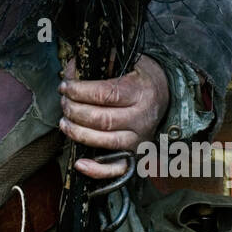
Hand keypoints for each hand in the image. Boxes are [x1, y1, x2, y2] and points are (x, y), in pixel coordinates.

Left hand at [58, 53, 169, 178]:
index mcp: (140, 92)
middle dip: (75, 111)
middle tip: (63, 103)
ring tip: (64, 122)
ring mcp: (139, 139)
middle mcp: (142, 118)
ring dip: (78, 134)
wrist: (169, 96)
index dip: (80, 91)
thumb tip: (73, 66)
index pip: (106, 94)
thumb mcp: (129, 60)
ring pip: (106, 141)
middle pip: (102, 119)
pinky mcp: (136, 155)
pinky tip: (80, 163)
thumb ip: (103, 61)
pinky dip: (98, 170)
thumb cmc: (142, 77)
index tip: (65, 86)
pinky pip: (118, 169)